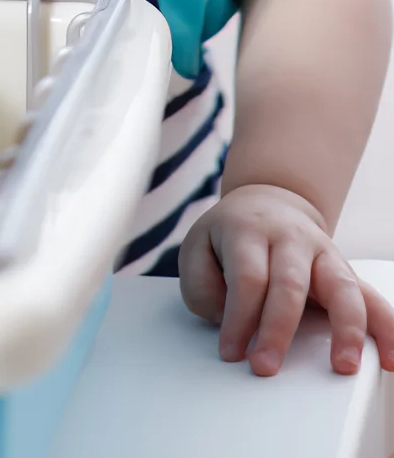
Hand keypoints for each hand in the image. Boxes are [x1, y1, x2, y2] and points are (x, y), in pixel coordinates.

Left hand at [179, 183, 393, 375]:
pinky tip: (388, 358)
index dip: (238, 318)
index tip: (230, 352)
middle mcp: (291, 239)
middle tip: (264, 366)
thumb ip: (201, 284)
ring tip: (342, 366)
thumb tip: (225, 317)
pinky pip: (374, 298)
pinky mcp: (347, 271)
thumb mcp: (197, 247)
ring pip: (341, 287)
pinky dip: (387, 328)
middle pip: (289, 285)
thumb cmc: (230, 236)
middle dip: (277, 331)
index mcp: (249, 230)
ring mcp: (324, 253)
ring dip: (345, 330)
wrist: (266, 205)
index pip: (247, 277)